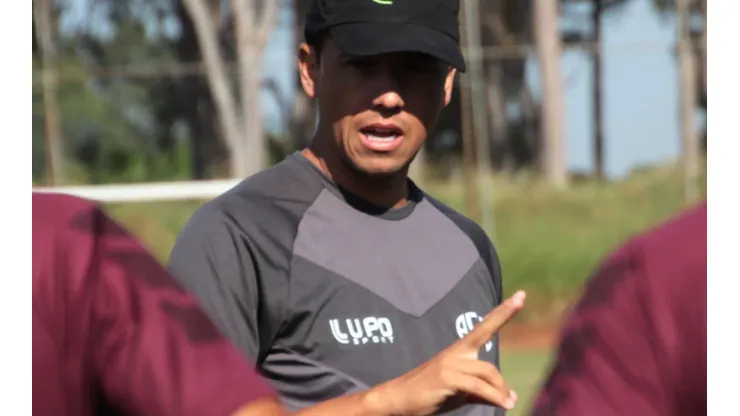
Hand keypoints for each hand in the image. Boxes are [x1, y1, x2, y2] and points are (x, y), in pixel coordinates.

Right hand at [368, 291, 525, 415]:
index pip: (485, 326)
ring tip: (505, 407)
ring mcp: (450, 363)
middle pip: (489, 364)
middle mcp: (455, 352)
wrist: (399, 399)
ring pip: (486, 374)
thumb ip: (483, 391)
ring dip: (499, 393)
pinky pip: (478, 387)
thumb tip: (510, 398)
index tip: (521, 295)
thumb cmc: (431, 394)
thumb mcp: (460, 391)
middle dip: (502, 382)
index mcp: (459, 351)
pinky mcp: (446, 377)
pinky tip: (503, 405)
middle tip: (512, 399)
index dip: (503, 311)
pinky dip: (494, 397)